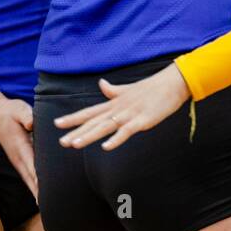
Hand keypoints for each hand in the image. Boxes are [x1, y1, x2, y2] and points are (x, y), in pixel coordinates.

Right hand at [0, 84, 37, 198]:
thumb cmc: (10, 111)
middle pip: (31, 178)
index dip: (40, 178)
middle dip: (40, 193)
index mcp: (19, 146)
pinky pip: (29, 175)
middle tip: (51, 208)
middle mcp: (18, 156)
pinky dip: (35, 186)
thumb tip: (32, 125)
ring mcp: (18, 159)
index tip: (47, 191)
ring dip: (37, 193)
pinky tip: (43, 195)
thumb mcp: (18, 109)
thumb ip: (26, 116)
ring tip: (48, 207)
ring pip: (29, 179)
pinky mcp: (20, 158)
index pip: (32, 165)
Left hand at [53, 63, 190, 150]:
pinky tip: (106, 147)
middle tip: (61, 142)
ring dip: (89, 136)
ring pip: (105, 127)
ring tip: (75, 145)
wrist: (172, 83)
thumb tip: (101, 83)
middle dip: (77, 132)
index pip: (90, 112)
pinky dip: (116, 139)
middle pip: (94, 122)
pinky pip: (127, 131)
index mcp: (114, 103)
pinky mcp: (142, 120)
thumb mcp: (129, 90)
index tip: (57, 123)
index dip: (74, 118)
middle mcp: (118, 109)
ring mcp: (130, 114)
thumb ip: (113, 90)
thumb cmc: (152, 87)